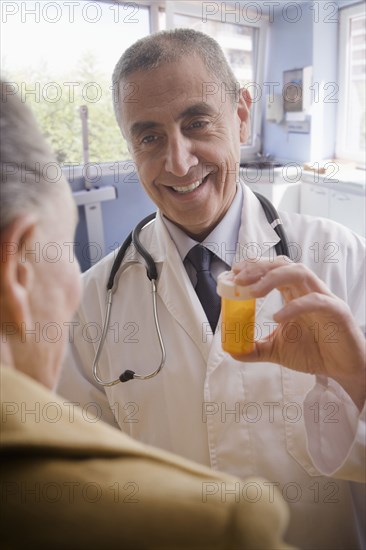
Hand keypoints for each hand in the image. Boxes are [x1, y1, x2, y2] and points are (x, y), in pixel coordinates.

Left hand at [232, 257, 365, 409]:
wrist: (343, 369)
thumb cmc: (314, 352)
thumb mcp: (277, 350)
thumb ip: (255, 348)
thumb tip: (231, 350)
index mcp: (295, 293)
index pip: (273, 269)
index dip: (254, 267)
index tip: (234, 273)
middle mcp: (308, 290)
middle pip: (283, 265)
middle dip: (259, 268)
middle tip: (239, 279)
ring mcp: (323, 298)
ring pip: (300, 273)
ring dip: (273, 278)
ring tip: (253, 292)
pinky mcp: (337, 312)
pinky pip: (316, 301)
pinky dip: (295, 306)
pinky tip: (277, 317)